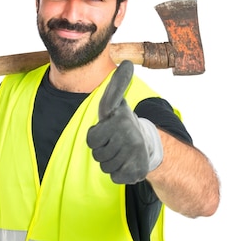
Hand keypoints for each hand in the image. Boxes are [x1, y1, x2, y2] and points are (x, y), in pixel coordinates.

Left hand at [86, 60, 162, 183]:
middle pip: (97, 155)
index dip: (97, 137)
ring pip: (105, 167)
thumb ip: (117, 84)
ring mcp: (133, 156)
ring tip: (121, 151)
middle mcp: (129, 138)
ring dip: (110, 161)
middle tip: (115, 142)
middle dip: (103, 150)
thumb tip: (127, 63)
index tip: (108, 130)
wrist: (148, 144)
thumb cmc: (123, 122)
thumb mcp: (116, 102)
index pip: (91, 139)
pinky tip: (126, 162)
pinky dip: (118, 172)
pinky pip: (115, 177)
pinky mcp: (136, 173)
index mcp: (120, 121)